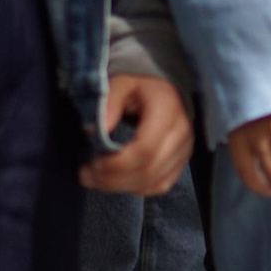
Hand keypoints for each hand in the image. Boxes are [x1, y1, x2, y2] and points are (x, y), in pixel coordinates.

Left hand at [81, 73, 195, 196]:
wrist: (165, 85)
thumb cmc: (140, 83)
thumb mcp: (121, 82)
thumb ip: (109, 103)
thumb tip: (93, 131)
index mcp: (167, 111)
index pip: (145, 150)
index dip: (116, 164)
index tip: (91, 163)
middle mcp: (182, 134)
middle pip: (148, 171)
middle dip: (113, 179)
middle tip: (86, 175)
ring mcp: (184, 150)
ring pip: (154, 182)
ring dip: (121, 187)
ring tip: (96, 179)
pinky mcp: (181, 161)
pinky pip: (161, 185)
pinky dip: (137, 188)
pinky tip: (119, 181)